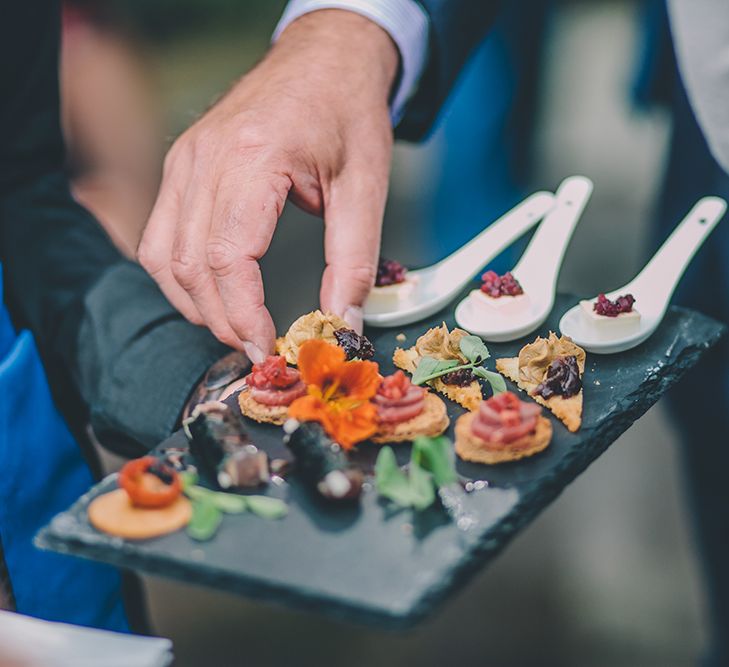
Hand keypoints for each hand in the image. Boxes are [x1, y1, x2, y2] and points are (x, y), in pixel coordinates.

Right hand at [138, 10, 398, 361]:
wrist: (324, 57)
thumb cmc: (346, 112)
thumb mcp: (365, 187)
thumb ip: (353, 261)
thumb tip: (343, 323)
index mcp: (253, 158)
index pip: (228, 257)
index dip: (244, 314)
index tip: (267, 347)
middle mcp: (205, 158)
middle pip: (191, 264)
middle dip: (222, 319)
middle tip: (257, 348)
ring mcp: (186, 159)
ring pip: (164, 255)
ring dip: (194, 303)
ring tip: (234, 328)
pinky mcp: (182, 165)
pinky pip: (160, 234)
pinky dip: (178, 274)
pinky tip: (209, 293)